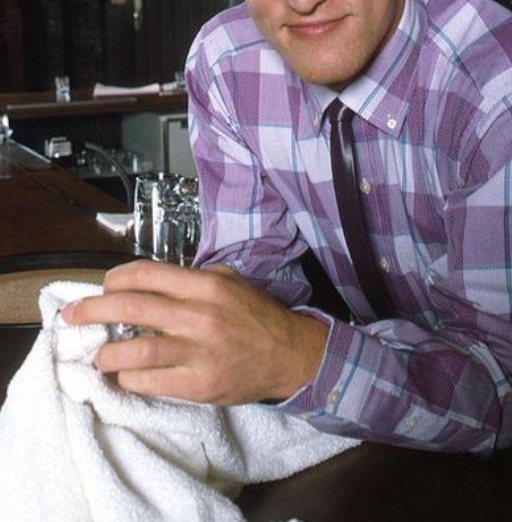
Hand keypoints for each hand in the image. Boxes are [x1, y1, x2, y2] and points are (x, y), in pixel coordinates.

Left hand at [60, 260, 328, 404]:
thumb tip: (148, 282)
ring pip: (138, 351)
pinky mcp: (199, 386)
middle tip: (72, 315)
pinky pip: (152, 383)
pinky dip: (130, 379)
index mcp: (206, 285)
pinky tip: (123, 376)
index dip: (116, 279)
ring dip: (108, 353)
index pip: (148, 274)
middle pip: (133, 308)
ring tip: (97, 355)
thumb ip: (192, 278)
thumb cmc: (256, 315)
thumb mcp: (230, 280)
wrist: (289, 354)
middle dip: (94, 310)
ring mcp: (200, 353)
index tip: (103, 286)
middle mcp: (200, 315)